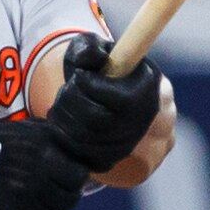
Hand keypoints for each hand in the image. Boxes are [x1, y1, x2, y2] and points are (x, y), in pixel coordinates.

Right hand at [0, 112, 93, 209]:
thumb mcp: (21, 130)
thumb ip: (51, 139)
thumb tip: (76, 148)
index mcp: (40, 158)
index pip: (78, 175)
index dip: (74, 173)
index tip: (66, 172)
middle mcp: (35, 186)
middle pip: (70, 199)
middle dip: (66, 193)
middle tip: (54, 187)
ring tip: (41, 200)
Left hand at [33, 35, 168, 171]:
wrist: (117, 100)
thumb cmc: (105, 70)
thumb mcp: (97, 50)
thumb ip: (89, 49)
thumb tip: (93, 60)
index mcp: (145, 93)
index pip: (107, 94)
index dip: (85, 83)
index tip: (80, 75)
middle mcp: (140, 124)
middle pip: (92, 119)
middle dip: (70, 101)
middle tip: (68, 90)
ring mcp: (126, 146)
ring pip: (82, 138)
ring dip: (64, 117)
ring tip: (64, 103)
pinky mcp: (110, 160)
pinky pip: (78, 154)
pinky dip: (63, 136)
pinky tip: (64, 120)